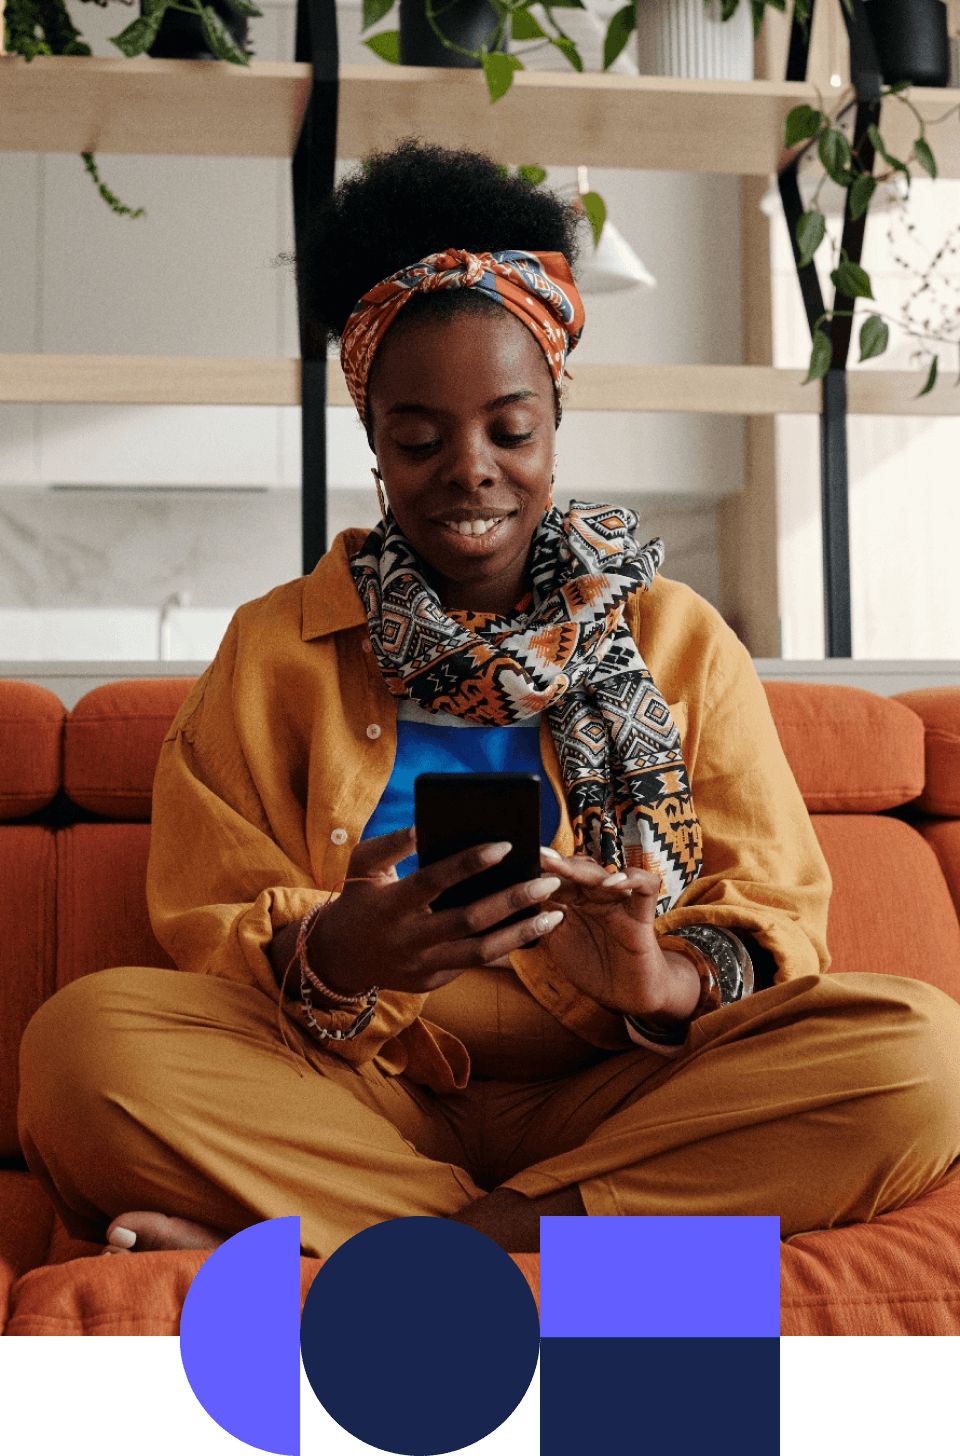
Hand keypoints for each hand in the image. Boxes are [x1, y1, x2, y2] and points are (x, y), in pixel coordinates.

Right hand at [308, 827, 564, 999]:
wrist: (339, 956)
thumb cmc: (359, 897)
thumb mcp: (363, 864)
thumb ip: (393, 843)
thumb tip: (428, 825)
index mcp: (390, 905)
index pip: (433, 881)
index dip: (468, 864)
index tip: (506, 845)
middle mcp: (407, 939)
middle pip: (468, 920)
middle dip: (513, 900)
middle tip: (548, 881)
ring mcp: (421, 966)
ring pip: (480, 952)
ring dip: (521, 933)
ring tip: (554, 914)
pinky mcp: (432, 982)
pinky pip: (475, 964)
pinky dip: (506, 947)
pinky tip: (532, 930)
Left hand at [534, 848, 700, 1023]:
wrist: (625, 996)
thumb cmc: (592, 966)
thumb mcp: (558, 941)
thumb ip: (539, 920)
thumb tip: (510, 901)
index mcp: (576, 901)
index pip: (558, 878)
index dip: (540, 871)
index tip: (520, 862)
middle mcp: (597, 896)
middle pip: (579, 871)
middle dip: (557, 864)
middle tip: (538, 856)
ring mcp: (620, 903)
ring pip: (605, 874)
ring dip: (583, 870)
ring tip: (563, 867)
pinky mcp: (642, 915)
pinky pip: (646, 887)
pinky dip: (633, 879)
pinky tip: (613, 883)